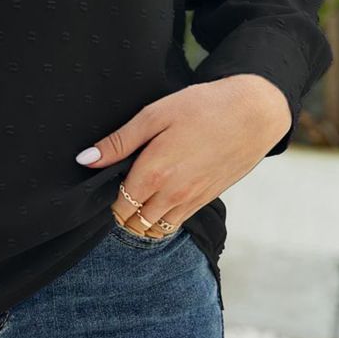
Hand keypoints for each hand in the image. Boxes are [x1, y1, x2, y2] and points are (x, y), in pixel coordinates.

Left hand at [75, 73, 292, 236]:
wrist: (252, 114)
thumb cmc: (201, 107)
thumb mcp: (154, 115)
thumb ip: (119, 142)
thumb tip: (86, 160)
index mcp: (154, 173)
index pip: (118, 207)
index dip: (106, 200)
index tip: (105, 183)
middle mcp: (172, 195)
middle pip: (133, 224)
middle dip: (121, 212)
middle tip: (117, 189)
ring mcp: (191, 201)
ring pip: (154, 230)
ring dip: (140, 220)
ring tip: (135, 196)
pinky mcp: (206, 200)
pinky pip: (175, 225)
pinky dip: (160, 220)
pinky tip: (157, 199)